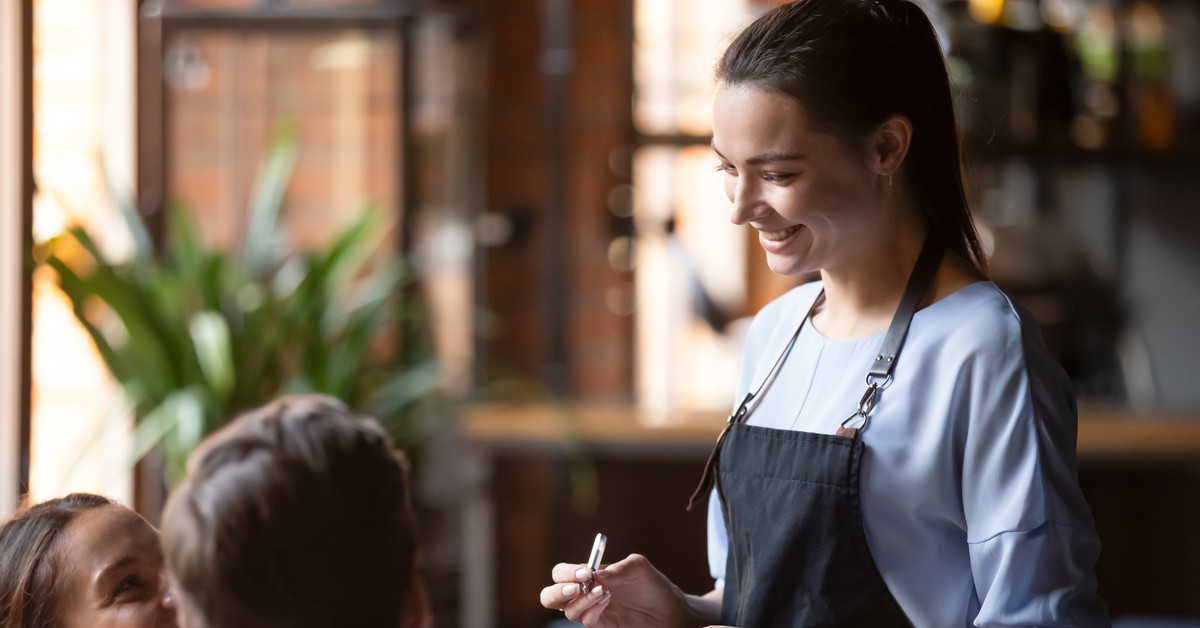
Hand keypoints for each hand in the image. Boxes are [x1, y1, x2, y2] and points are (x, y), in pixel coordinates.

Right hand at [539, 553, 694, 626]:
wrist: (672, 612)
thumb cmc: (654, 586)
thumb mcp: (640, 568)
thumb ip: (619, 567)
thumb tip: (596, 574)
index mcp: (589, 575)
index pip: (561, 573)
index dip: (567, 573)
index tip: (585, 572)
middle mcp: (586, 593)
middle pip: (551, 596)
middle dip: (556, 592)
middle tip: (576, 588)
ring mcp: (593, 612)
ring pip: (567, 611)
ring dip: (582, 601)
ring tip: (604, 593)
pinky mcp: (603, 626)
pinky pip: (586, 622)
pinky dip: (592, 612)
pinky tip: (607, 602)